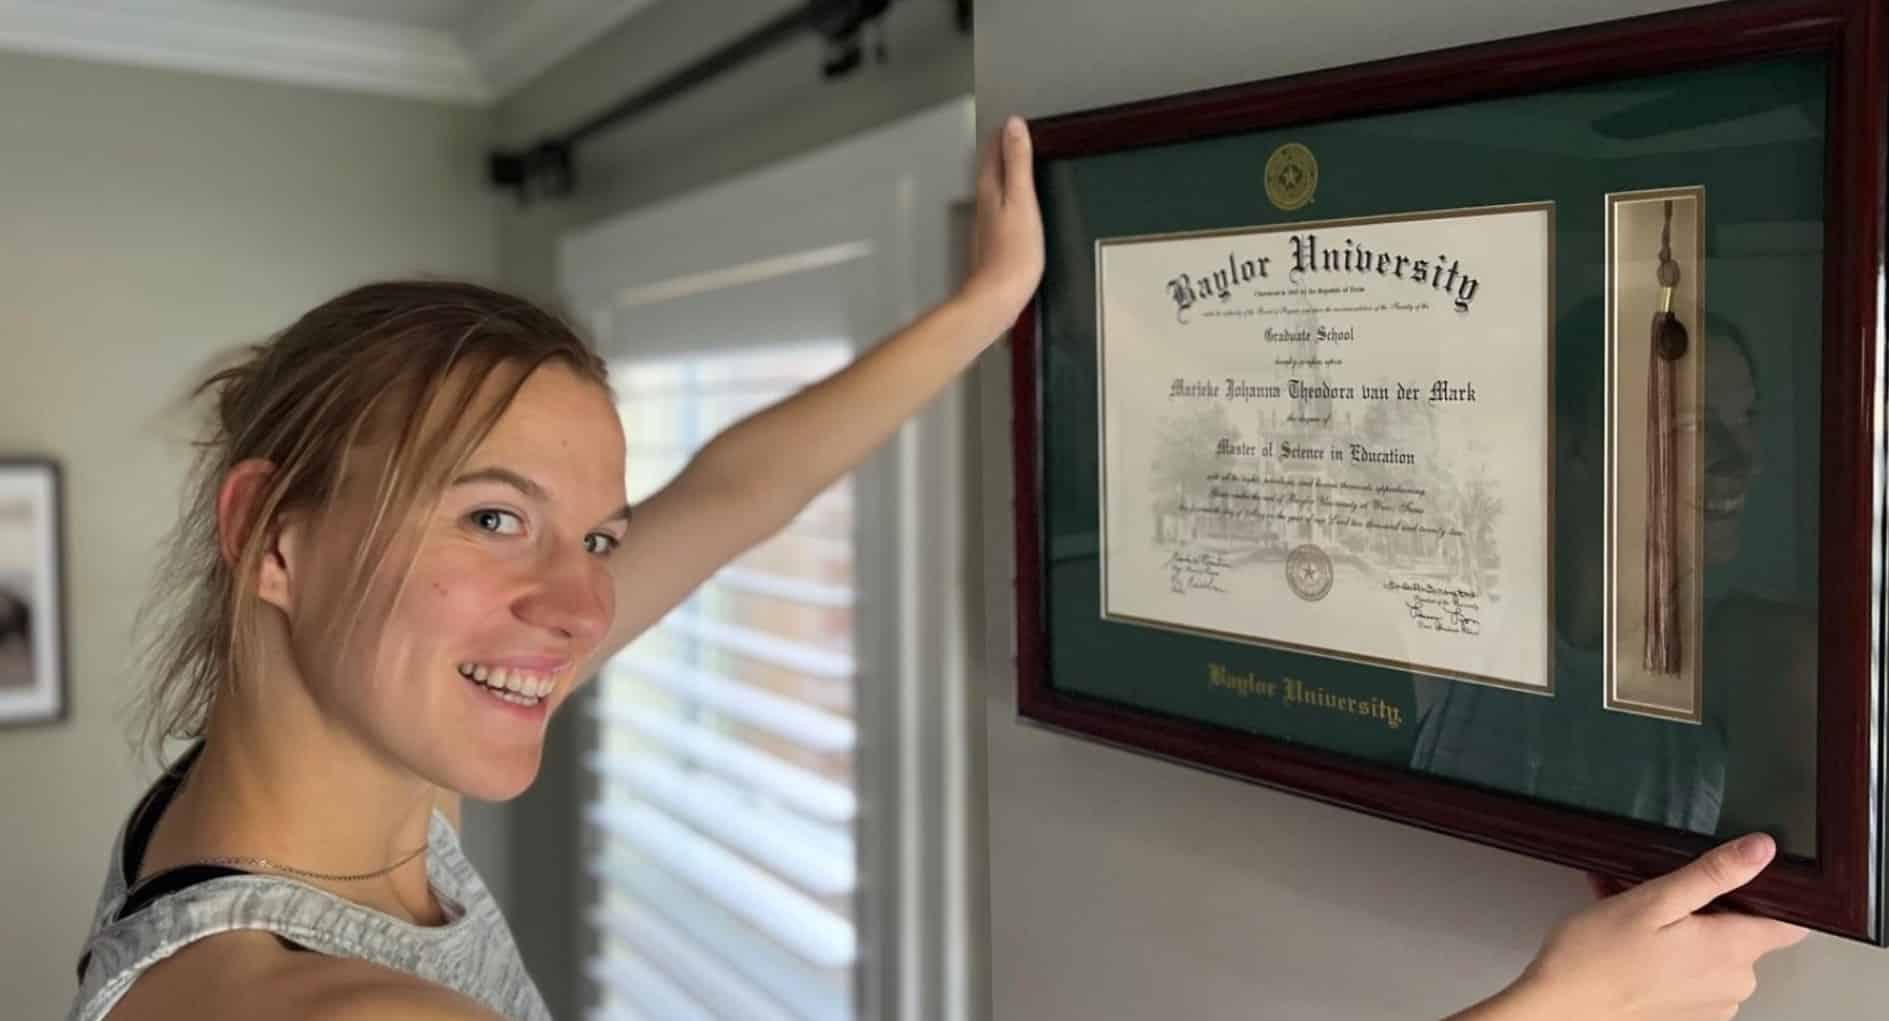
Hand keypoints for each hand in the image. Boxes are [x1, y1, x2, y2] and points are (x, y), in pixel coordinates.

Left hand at [963, 115, 1044, 322]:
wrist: (999, 296)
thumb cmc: (1014, 253)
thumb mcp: (1022, 199)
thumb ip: (1018, 162)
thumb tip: (1014, 125)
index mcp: (990, 187)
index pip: (994, 147)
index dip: (1007, 132)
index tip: (1020, 119)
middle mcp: (983, 201)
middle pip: (992, 165)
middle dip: (1005, 148)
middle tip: (1020, 132)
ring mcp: (987, 220)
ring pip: (996, 184)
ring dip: (1008, 169)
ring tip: (1022, 158)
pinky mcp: (995, 237)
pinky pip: (1002, 205)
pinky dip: (1011, 193)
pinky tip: (1022, 200)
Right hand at [1505, 834, 1807, 1019]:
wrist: (1558, 1011)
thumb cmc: (1596, 958)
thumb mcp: (1652, 901)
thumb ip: (1712, 875)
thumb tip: (1761, 849)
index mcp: (1732, 951)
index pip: (1789, 923)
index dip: (1768, 895)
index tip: (1734, 881)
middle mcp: (1734, 984)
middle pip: (1742, 934)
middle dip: (1705, 910)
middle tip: (1655, 894)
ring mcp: (1713, 1007)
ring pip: (1712, 955)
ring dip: (1682, 933)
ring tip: (1631, 919)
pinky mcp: (1688, 1018)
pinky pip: (1692, 977)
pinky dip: (1669, 957)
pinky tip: (1630, 944)